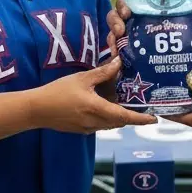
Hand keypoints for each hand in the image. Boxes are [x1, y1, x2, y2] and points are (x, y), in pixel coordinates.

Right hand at [31, 56, 156, 132]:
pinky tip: (105, 105)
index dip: (141, 118)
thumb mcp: (82, 79)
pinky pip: (100, 125)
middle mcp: (95, 123)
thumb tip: (119, 62)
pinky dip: (107, 117)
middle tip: (143, 105)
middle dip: (132, 116)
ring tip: (126, 103)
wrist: (36, 109)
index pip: (125, 116)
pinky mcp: (81, 130)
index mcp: (97, 110)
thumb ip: (102, 72)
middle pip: (120, 121)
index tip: (155, 118)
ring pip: (110, 124)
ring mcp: (88, 129)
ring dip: (119, 116)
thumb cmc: (58, 92)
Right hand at [106, 0, 191, 57]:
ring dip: (112, 35)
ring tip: (119, 40)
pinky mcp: (128, 58)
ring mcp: (129, 42)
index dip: (123, 4)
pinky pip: (116, 54)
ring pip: (113, 34)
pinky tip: (118, 58)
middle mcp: (135, 24)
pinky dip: (115, 54)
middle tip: (122, 27)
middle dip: (115, 19)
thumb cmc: (189, 40)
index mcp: (148, 12)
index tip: (127, 11)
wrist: (189, 69)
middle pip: (116, 16)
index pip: (129, 2)